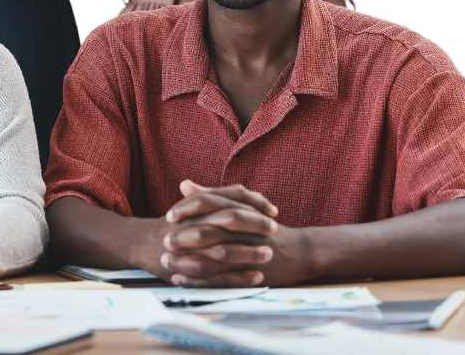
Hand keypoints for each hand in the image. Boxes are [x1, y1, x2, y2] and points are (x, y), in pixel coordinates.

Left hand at [160, 180, 312, 287]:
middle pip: (209, 228)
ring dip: (187, 260)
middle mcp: (244, 227)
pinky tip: (182, 280)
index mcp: (239, 208)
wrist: (299, 252)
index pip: (209, 202)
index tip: (169, 216)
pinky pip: (221, 278)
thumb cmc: (264, 227)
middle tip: (164, 240)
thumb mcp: (241, 206)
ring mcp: (248, 251)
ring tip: (167, 262)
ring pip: (213, 255)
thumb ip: (211, 195)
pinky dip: (199, 280)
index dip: (187, 208)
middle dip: (183, 235)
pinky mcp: (250, 272)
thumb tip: (183, 184)